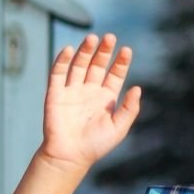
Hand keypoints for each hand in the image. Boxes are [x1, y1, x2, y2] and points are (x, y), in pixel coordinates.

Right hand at [39, 33, 141, 170]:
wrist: (69, 156)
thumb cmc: (95, 145)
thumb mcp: (119, 127)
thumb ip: (129, 108)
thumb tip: (138, 88)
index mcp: (105, 98)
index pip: (114, 74)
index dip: (120, 62)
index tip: (126, 50)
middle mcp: (89, 91)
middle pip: (97, 65)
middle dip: (103, 51)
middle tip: (110, 37)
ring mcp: (71, 91)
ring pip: (78, 65)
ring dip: (85, 51)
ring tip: (92, 38)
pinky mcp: (55, 94)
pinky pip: (58, 73)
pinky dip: (62, 60)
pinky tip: (69, 49)